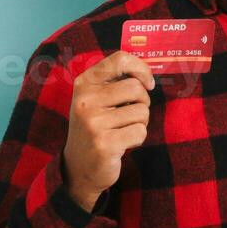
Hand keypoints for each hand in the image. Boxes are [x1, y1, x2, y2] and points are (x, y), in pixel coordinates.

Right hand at [62, 50, 154, 211]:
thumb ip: (116, 82)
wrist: (79, 168)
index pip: (120, 59)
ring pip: (141, 112)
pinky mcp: (104, 143)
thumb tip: (147, 77)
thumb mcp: (96, 99)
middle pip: (136, 88)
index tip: (147, 83)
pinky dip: (137, 139)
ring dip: (140, 123)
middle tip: (129, 116)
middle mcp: (85, 100)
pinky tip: (122, 144)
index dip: (141, 68)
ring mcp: (93, 122)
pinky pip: (140, 132)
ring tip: (122, 131)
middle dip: (142, 102)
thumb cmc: (96, 128)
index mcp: (84, 83)